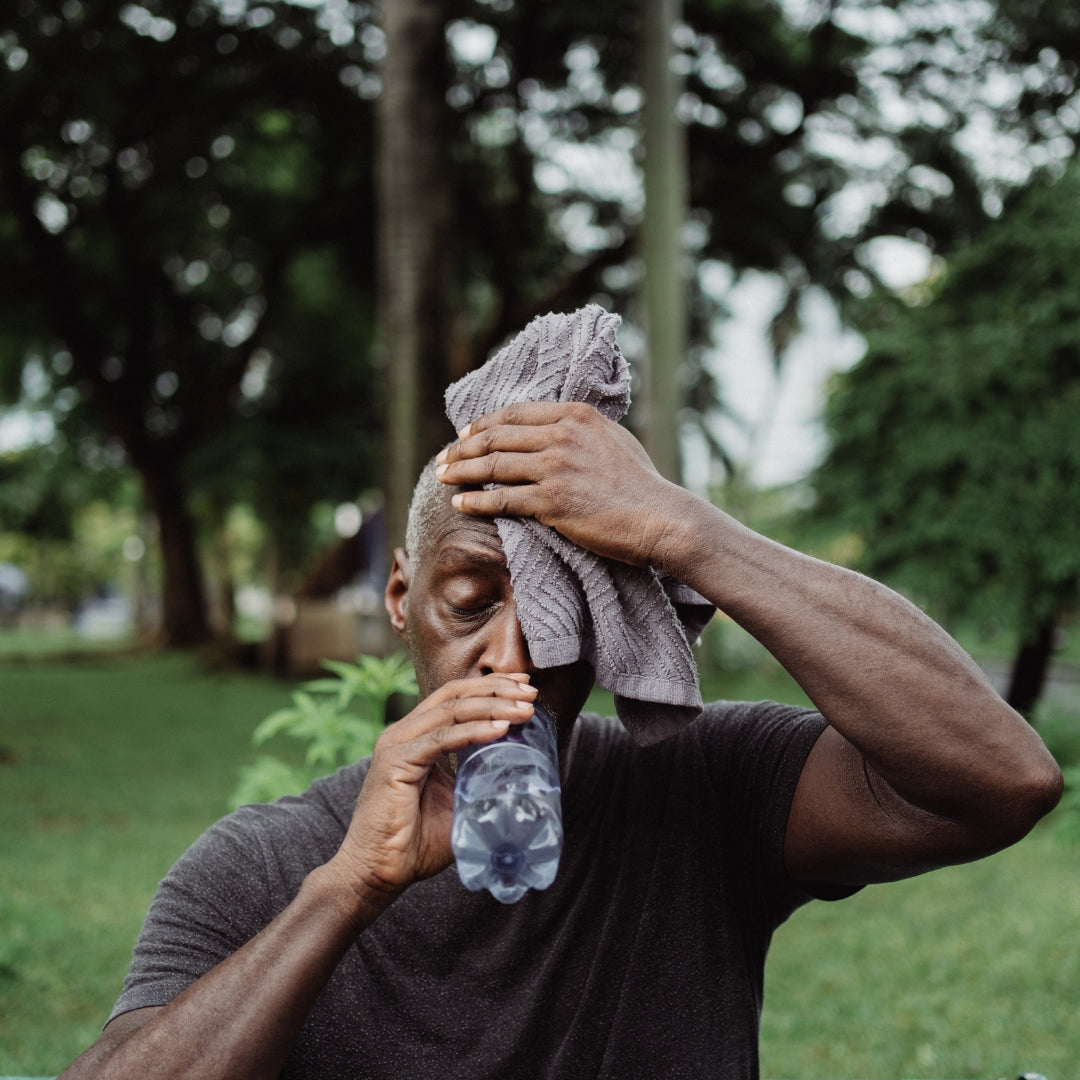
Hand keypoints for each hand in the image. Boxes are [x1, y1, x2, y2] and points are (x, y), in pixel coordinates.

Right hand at [327, 674, 535, 912]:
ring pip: (451, 711)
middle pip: (455, 695)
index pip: (456, 697)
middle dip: (497, 689)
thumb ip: (478, 783)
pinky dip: (473, 731)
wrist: (376, 874)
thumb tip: (519, 778)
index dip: (490, 687)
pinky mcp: (394, 763)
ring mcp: (397, 745)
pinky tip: (500, 730)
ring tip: (524, 710)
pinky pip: (441, 739)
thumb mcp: (457, 803)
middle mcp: (403, 733)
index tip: (525, 687)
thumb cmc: (414, 844)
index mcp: (416, 737)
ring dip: (492, 706)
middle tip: (531, 693)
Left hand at [435, 401, 689, 568]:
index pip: (515, 414)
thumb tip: (560, 428)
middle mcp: (562, 435)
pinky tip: (460, 503)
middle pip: (497, 436)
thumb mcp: (614, 440)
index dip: (484, 424)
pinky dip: (476, 500)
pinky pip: (502, 498)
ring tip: (441, 477)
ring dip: (461, 471)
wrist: (660, 517)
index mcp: (575, 415)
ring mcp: (555, 467)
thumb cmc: (642, 485)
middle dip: (463, 448)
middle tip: (443, 458)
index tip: (465, 434)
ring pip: (493, 465)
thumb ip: (583, 431)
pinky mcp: (552, 501)